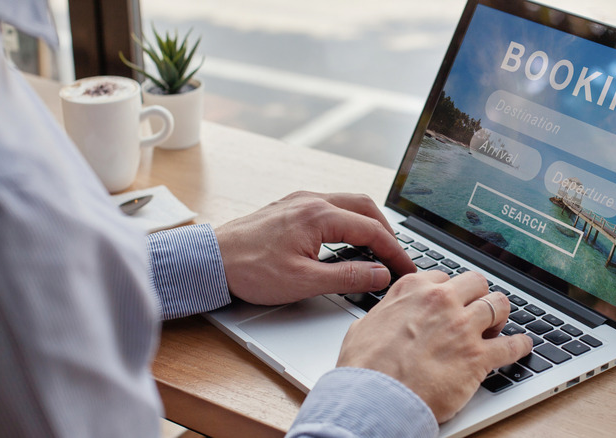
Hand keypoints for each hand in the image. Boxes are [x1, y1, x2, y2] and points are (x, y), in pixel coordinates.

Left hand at [215, 191, 415, 304]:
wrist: (209, 260)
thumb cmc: (249, 270)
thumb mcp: (303, 281)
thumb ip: (347, 276)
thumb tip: (380, 275)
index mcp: (319, 215)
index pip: (371, 230)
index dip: (395, 252)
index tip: (406, 270)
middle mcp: (312, 200)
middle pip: (365, 208)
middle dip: (387, 232)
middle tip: (398, 257)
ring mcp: (300, 200)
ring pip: (348, 203)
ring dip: (369, 223)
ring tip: (379, 248)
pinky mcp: (290, 207)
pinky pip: (331, 205)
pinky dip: (350, 219)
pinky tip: (348, 237)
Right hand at [337, 271, 532, 422]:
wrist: (378, 397)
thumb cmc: (366, 367)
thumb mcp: (364, 327)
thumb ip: (385, 315)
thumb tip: (386, 318)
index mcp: (414, 290)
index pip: (442, 277)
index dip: (448, 292)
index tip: (450, 300)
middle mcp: (442, 301)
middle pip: (475, 283)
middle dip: (478, 295)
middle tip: (477, 308)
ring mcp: (463, 326)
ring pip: (499, 305)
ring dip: (500, 314)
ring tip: (499, 324)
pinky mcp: (478, 355)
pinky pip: (511, 345)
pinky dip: (520, 346)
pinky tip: (522, 346)